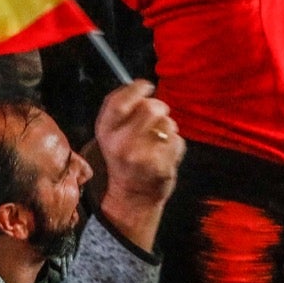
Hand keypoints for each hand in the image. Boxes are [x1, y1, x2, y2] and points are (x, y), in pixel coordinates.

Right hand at [95, 81, 183, 210]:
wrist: (132, 196)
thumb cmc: (123, 157)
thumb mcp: (111, 132)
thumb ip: (120, 109)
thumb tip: (140, 86)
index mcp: (106, 131)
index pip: (119, 102)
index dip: (136, 89)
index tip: (147, 87)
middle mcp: (121, 144)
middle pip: (149, 108)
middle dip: (159, 107)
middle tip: (159, 113)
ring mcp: (142, 158)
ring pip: (168, 124)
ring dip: (168, 127)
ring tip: (159, 138)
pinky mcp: (161, 168)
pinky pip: (178, 141)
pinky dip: (175, 144)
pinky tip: (165, 153)